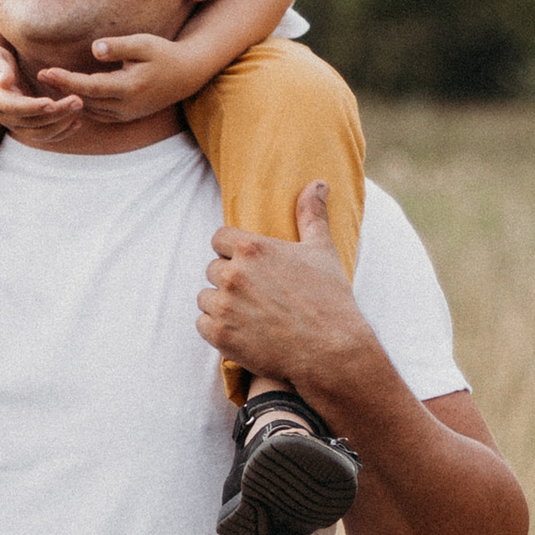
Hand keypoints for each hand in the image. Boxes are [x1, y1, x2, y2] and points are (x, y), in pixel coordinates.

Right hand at [0, 42, 85, 139]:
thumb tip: (4, 81)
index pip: (14, 108)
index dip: (32, 107)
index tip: (50, 103)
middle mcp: (5, 117)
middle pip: (32, 122)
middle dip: (56, 113)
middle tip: (77, 100)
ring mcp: (16, 124)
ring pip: (40, 132)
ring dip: (62, 122)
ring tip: (79, 104)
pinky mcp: (26, 125)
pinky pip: (45, 135)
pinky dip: (61, 131)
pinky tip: (77, 122)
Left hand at [31, 31, 200, 123]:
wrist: (186, 75)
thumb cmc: (163, 54)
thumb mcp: (143, 44)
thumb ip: (118, 46)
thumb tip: (93, 49)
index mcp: (128, 88)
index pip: (88, 86)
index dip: (65, 80)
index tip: (46, 71)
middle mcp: (125, 106)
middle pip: (84, 100)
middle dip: (61, 88)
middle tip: (40, 74)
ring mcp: (125, 114)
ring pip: (89, 109)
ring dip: (69, 98)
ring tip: (49, 83)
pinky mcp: (125, 116)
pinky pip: (97, 113)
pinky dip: (82, 104)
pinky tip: (68, 94)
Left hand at [196, 180, 363, 384]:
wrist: (332, 352)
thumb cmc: (330, 299)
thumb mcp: (322, 251)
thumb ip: (311, 214)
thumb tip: (318, 183)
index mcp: (252, 248)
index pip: (219, 239)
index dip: (233, 252)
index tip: (251, 266)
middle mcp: (233, 274)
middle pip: (213, 269)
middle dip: (230, 280)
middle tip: (258, 296)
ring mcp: (224, 306)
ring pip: (206, 298)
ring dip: (222, 305)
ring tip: (251, 315)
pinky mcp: (220, 336)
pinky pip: (202, 325)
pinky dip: (217, 329)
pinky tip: (242, 331)